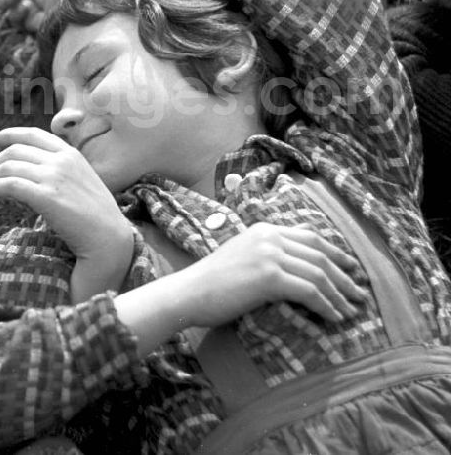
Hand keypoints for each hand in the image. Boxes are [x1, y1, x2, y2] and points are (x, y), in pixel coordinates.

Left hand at [0, 127, 131, 259]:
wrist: (108, 237)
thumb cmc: (96, 215)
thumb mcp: (81, 181)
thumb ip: (60, 171)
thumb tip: (29, 171)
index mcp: (71, 154)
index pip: (33, 134)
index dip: (10, 134)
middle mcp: (61, 161)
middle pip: (16, 150)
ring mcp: (54, 177)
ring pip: (9, 166)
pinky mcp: (46, 197)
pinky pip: (10, 185)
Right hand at [113, 223, 367, 356]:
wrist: (188, 292)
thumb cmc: (210, 282)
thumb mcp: (242, 257)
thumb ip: (267, 252)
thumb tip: (296, 261)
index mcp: (264, 229)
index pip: (311, 237)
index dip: (336, 254)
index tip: (351, 269)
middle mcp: (269, 237)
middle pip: (320, 255)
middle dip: (344, 276)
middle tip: (359, 294)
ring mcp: (269, 254)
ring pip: (319, 274)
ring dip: (339, 295)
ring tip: (351, 311)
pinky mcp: (269, 276)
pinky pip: (310, 291)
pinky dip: (327, 306)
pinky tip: (334, 317)